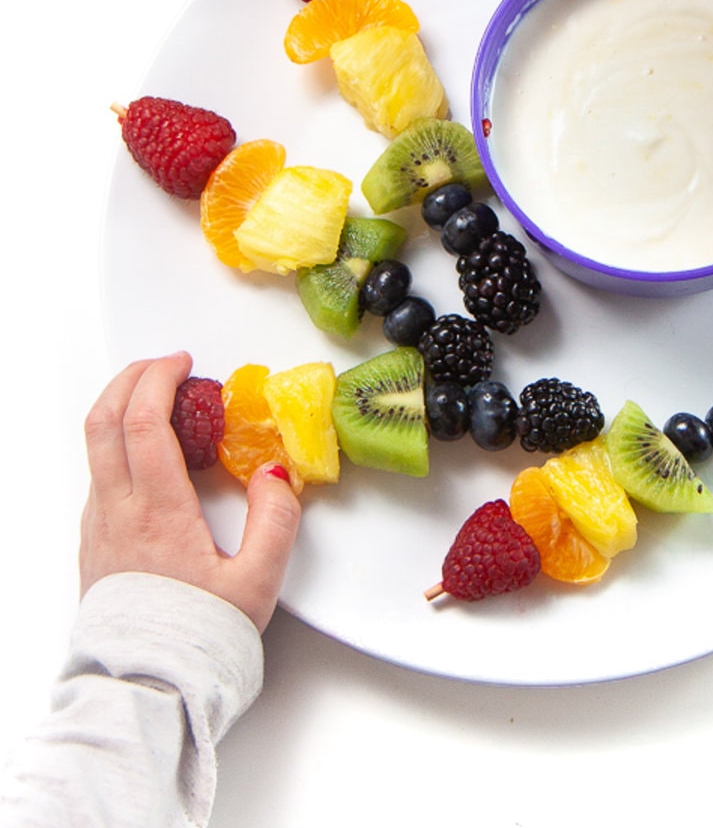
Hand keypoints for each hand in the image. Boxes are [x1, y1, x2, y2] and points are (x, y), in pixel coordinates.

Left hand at [80, 351, 301, 631]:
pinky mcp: (95, 545)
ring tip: (159, 404)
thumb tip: (276, 475)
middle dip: (130, 379)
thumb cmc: (199, 638)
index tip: (183, 363)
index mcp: (157, 512)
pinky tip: (151, 457)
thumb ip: (275, 520)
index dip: (159, 380)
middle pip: (103, 422)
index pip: (144, 423)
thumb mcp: (257, 581)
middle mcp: (117, 511)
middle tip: (162, 366)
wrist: (147, 690)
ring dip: (121, 409)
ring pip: (95, 447)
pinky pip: (100, 475)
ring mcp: (100, 527)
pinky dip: (119, 443)